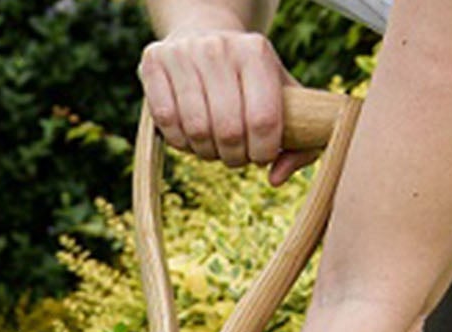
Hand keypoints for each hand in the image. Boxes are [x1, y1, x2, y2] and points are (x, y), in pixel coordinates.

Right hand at [139, 27, 315, 184]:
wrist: (203, 33)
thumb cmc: (245, 77)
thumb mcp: (279, 92)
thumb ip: (297, 139)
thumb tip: (275, 178)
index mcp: (256, 51)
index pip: (263, 119)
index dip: (263, 151)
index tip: (261, 156)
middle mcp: (219, 49)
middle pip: (228, 130)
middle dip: (234, 156)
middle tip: (236, 155)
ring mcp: (183, 55)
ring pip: (195, 131)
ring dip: (205, 151)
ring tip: (213, 145)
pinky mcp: (154, 64)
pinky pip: (166, 122)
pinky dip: (179, 140)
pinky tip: (189, 135)